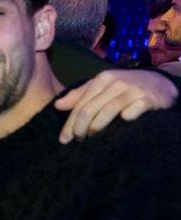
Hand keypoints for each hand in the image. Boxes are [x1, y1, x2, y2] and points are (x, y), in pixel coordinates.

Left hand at [55, 69, 176, 143]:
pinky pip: (131, 113)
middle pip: (90, 109)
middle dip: (79, 128)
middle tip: (77, 140)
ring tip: (91, 138)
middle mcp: (117, 82)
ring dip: (96, 128)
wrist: (161, 84)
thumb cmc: (126, 87)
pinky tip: (118, 130)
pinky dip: (123, 121)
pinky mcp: (148, 100)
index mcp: (103, 78)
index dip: (70, 123)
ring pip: (107, 111)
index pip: (80, 104)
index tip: (64, 139)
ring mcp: (133, 91)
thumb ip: (80, 95)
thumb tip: (57, 106)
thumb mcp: (103, 86)